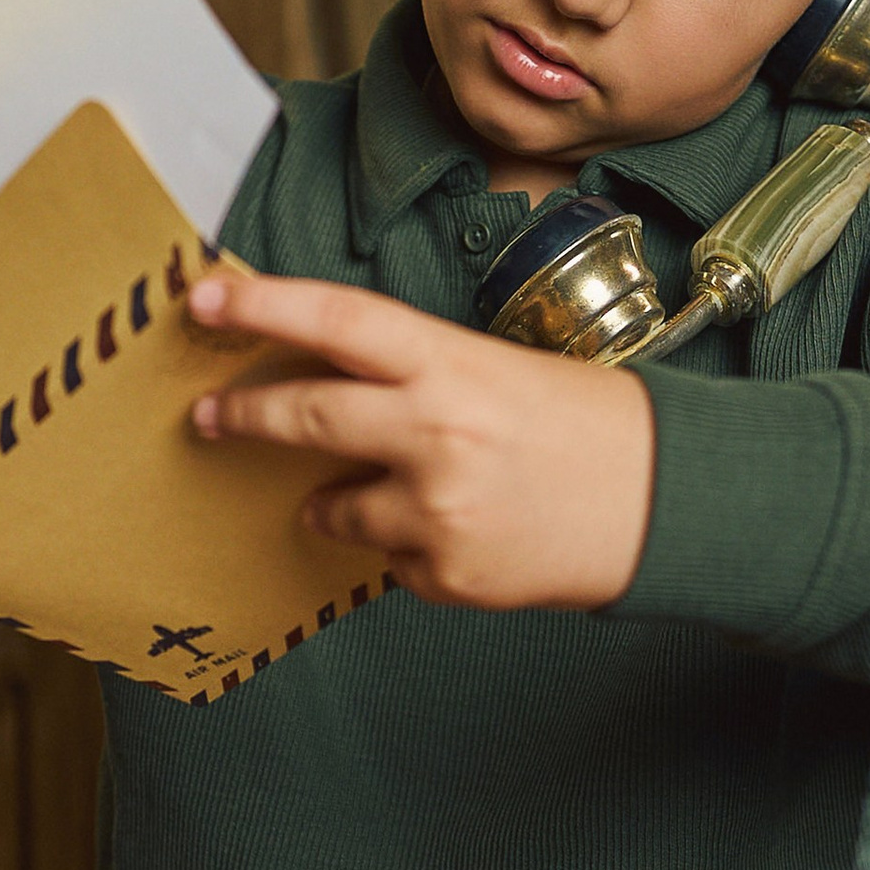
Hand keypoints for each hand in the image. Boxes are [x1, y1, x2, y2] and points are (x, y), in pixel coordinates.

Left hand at [187, 269, 655, 609]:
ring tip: (380, 495)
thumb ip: (416, 379)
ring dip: (333, 503)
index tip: (201, 296)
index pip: (337, 320)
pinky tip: (461, 532)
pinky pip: (389, 561)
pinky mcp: (446, 572)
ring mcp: (438, 508)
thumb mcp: (501, 372)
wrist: (668, 505)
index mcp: (454, 365)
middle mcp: (437, 432)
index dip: (261, 303)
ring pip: (333, 507)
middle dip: (244, 415)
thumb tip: (329, 385)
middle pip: (306, 414)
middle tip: (207, 416)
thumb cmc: (589, 428)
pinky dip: (407, 548)